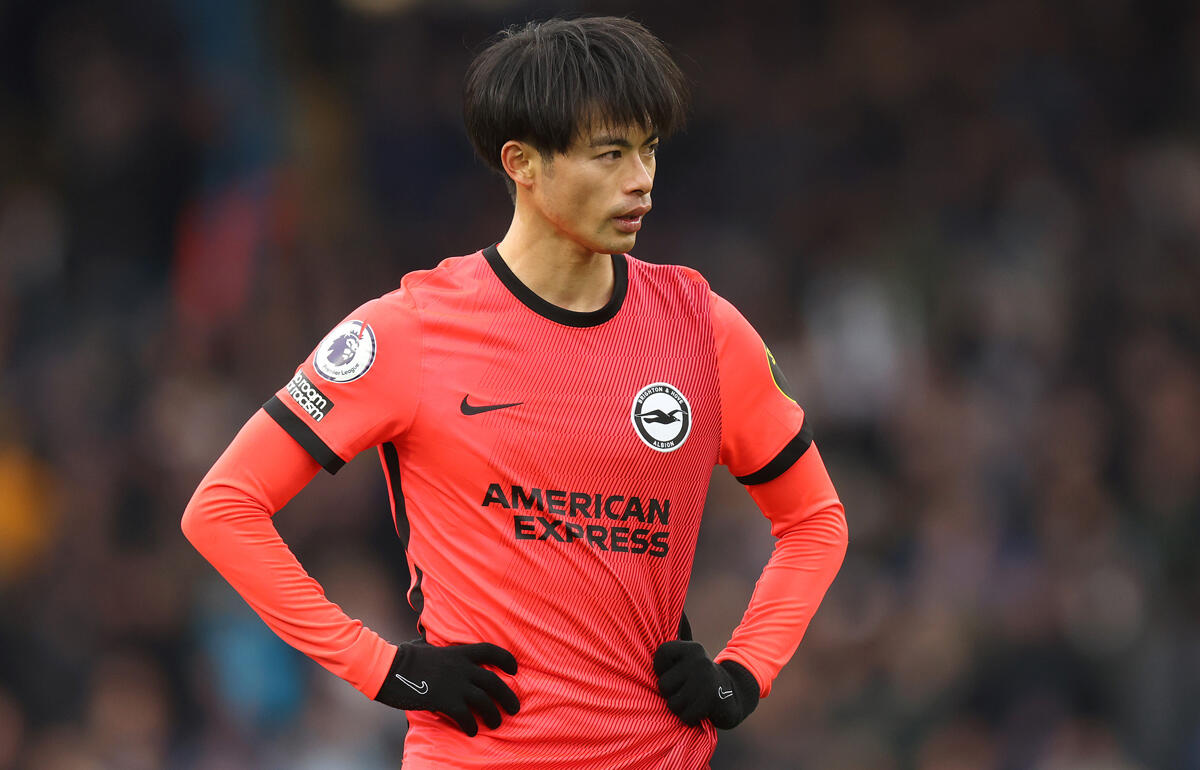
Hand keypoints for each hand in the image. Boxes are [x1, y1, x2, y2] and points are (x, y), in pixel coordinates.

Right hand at [374, 639, 519, 735]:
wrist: (389, 667)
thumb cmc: (406, 659)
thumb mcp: (431, 649)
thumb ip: (445, 653)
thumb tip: (445, 654)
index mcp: (459, 652)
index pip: (491, 651)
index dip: (506, 660)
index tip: (515, 670)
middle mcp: (461, 667)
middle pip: (494, 681)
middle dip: (508, 696)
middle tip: (514, 707)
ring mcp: (454, 683)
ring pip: (484, 701)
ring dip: (493, 714)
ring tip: (496, 723)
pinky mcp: (445, 700)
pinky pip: (466, 715)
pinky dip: (471, 725)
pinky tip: (471, 731)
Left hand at [653, 640, 758, 728]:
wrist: (735, 695)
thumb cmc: (701, 677)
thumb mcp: (689, 658)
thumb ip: (675, 641)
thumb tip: (670, 609)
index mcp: (692, 648)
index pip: (660, 655)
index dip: (661, 669)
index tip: (674, 672)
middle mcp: (699, 660)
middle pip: (663, 684)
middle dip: (672, 694)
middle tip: (688, 690)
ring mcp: (705, 679)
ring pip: (673, 704)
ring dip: (681, 708)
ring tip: (694, 700)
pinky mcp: (711, 699)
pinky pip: (686, 716)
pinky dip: (691, 718)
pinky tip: (701, 710)